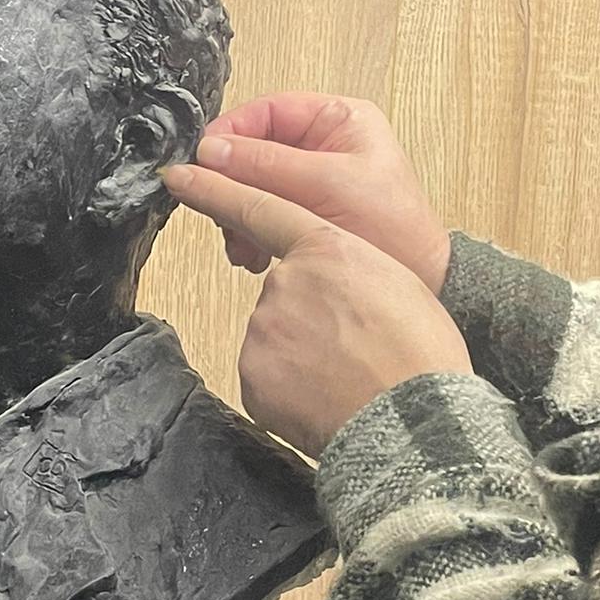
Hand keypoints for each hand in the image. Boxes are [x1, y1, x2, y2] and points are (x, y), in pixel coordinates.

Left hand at [162, 163, 471, 457]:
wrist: (413, 423)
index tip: (178, 175)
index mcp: (326, 249)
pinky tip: (325, 400)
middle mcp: (284, 282)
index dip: (215, 190)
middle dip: (309, 320)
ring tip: (348, 378)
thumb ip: (348, 272)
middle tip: (354, 350)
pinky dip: (291, 390)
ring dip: (302, 357)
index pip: (259, 209)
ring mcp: (262, 329)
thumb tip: (332, 291)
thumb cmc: (421, 356)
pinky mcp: (252, 376)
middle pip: (283, 294)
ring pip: (276, 339)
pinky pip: (268, 378)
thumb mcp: (399, 286)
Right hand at [198, 94, 451, 291]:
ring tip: (241, 243)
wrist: (421, 284)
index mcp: (337, 118)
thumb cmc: (395, 232)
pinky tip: (253, 255)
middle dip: (232, 184)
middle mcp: (323, 145)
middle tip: (220, 209)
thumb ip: (264, 165)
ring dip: (238, 214)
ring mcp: (312, 182)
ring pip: (251, 186)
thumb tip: (210, 149)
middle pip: (252, 150)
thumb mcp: (325, 185)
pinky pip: (261, 215)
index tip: (202, 159)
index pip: (266, 111)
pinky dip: (249, 234)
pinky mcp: (304, 215)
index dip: (229, 134)